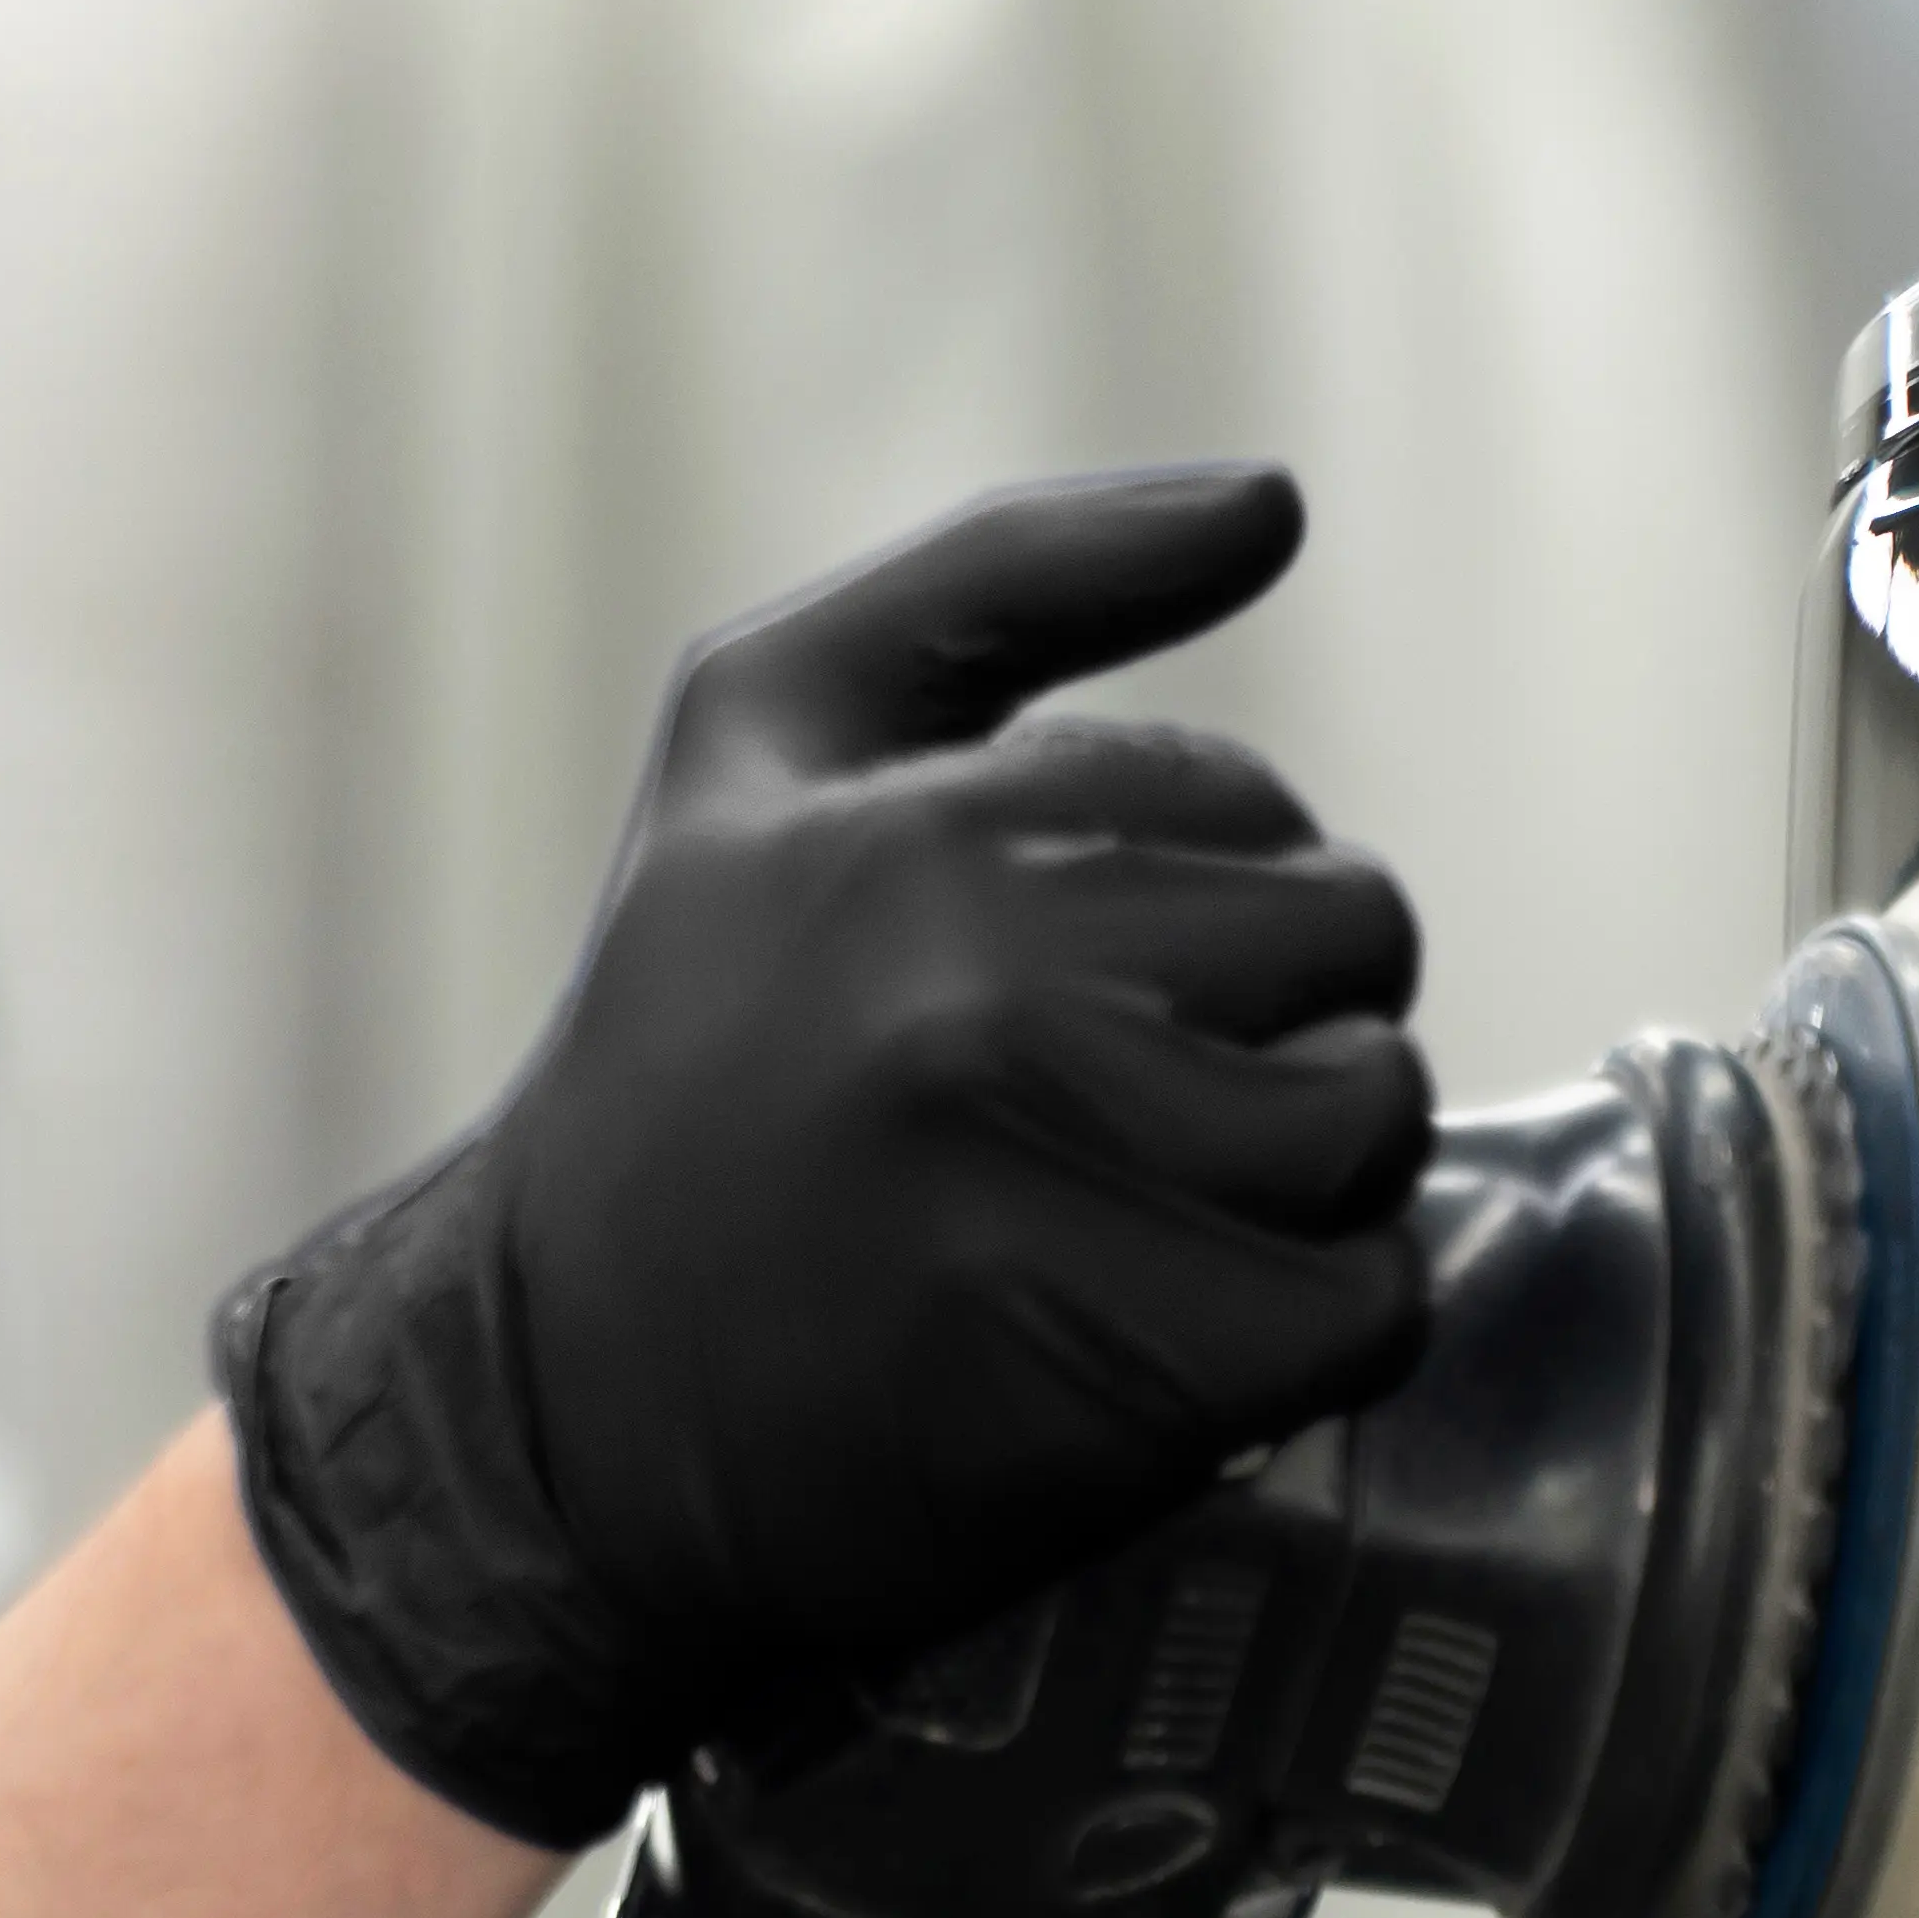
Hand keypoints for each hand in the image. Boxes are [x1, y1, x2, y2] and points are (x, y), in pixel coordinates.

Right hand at [213, 466, 1430, 1842]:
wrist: (543, 1418)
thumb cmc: (677, 1075)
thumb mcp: (754, 753)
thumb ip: (1001, 585)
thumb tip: (1275, 499)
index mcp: (904, 816)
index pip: (1245, 805)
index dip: (1191, 909)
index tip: (1059, 1006)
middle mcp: (970, 972)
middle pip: (1346, 943)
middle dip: (1272, 1026)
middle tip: (1118, 1129)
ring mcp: (1046, 1175)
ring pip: (1375, 1118)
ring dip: (1304, 1187)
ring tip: (1147, 1233)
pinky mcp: (1115, 1371)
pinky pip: (1368, 1305)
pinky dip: (1308, 1341)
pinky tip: (1176, 1352)